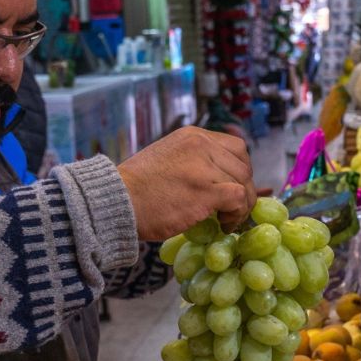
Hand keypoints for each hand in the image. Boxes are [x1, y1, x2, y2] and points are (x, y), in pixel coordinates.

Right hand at [118, 127, 256, 241]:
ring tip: (227, 220)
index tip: (231, 187)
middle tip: (232, 208)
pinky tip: (224, 225)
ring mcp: (204, 167)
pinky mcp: (206, 191)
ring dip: (241, 205)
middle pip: (243, 164)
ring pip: (244, 182)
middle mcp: (202, 145)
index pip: (235, 146)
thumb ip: (191, 161)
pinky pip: (239, 199)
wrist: (116, 201)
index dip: (239, 169)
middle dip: (243, 188)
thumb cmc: (134, 188)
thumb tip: (215, 179)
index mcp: (192, 136)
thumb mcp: (166, 159)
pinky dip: (237, 215)